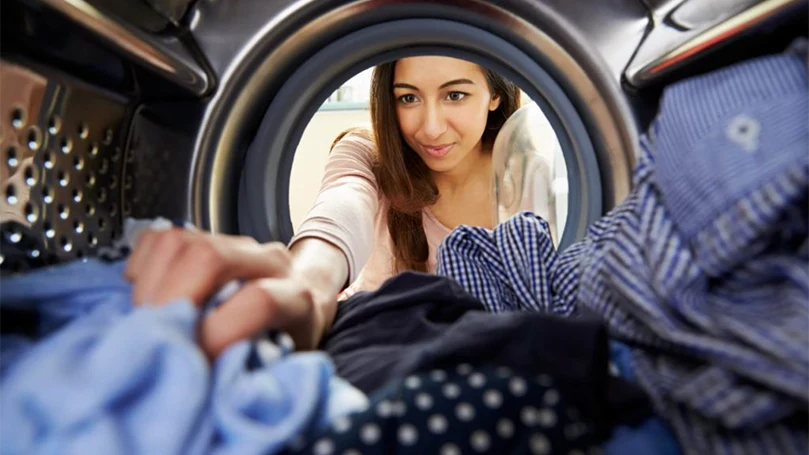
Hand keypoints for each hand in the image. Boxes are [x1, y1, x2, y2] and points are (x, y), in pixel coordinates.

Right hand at [124, 228, 323, 358]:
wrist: (297, 308)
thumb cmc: (285, 348)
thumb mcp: (281, 369)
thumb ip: (251, 374)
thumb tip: (211, 392)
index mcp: (296, 298)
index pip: (258, 300)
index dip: (221, 332)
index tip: (195, 364)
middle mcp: (267, 261)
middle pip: (210, 257)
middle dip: (172, 299)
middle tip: (155, 339)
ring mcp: (234, 245)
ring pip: (179, 243)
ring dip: (151, 285)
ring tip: (148, 323)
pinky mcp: (206, 236)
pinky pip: (160, 239)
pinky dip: (143, 268)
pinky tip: (147, 297)